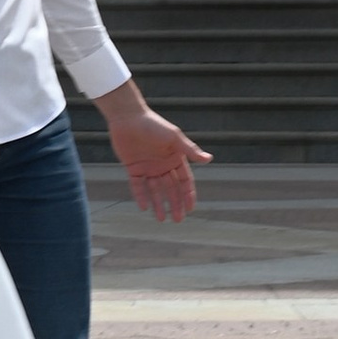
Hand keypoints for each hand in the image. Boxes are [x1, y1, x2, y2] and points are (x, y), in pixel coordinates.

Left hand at [97, 84, 210, 223]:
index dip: (188, 195)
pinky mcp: (133, 168)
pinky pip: (138, 186)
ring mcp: (148, 167)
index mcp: (175, 158)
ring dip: (159, 204)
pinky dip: (141, 196)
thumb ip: (190, 150)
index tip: (190, 209)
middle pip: (171, 189)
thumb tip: (209, 159)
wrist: (128, 118)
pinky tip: (144, 208)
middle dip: (175, 204)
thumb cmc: (153, 125)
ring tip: (162, 219)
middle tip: (178, 220)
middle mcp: (163, 165)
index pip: (185, 181)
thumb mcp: (174, 138)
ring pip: (155, 190)